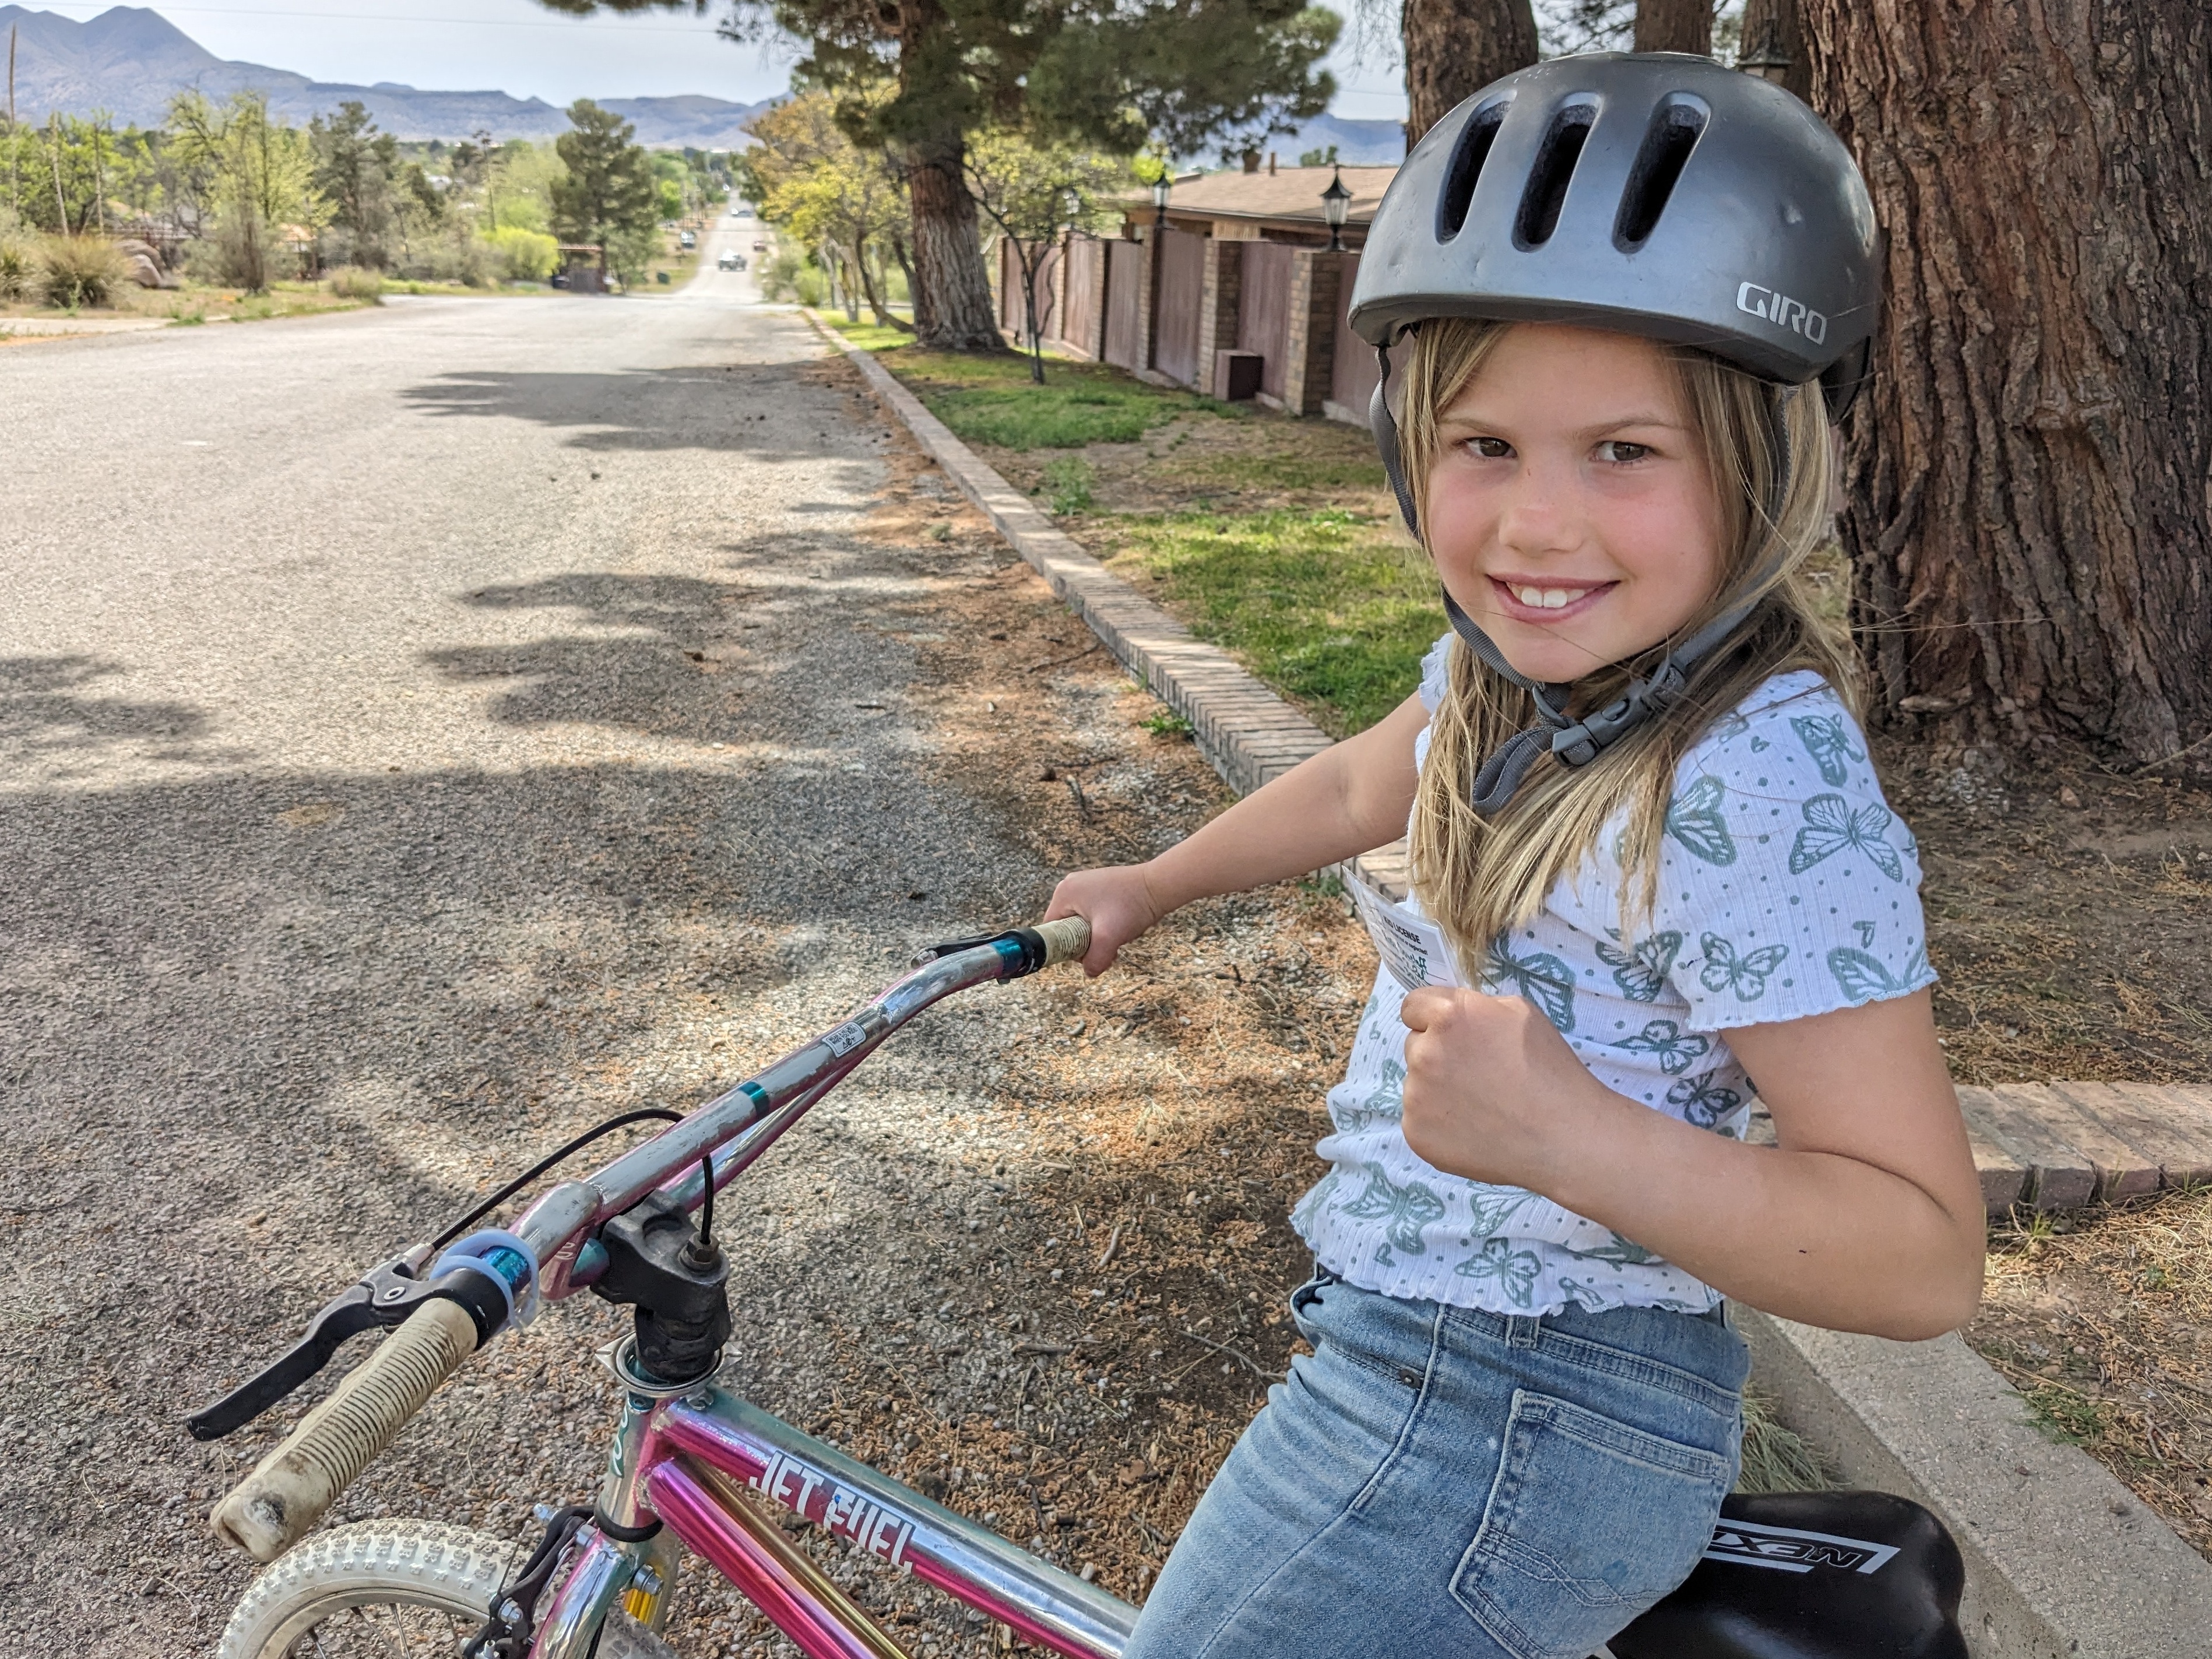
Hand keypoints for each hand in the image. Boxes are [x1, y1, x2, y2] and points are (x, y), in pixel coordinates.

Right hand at [1045, 863, 1168, 976]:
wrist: (1158, 885)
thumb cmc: (1131, 905)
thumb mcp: (1108, 937)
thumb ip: (1095, 959)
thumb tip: (1090, 972)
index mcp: (1064, 893)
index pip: (1051, 930)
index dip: (1065, 947)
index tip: (1085, 952)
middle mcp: (1070, 886)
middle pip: (1066, 927)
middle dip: (1084, 942)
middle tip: (1105, 944)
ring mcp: (1085, 884)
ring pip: (1081, 922)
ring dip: (1096, 935)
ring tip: (1115, 933)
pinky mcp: (1099, 887)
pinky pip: (1092, 914)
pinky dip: (1104, 925)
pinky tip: (1119, 925)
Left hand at [1399, 987, 1611, 1191]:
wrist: (1563, 1137)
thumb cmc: (1550, 1072)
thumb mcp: (1520, 1013)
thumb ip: (1474, 1006)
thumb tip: (1449, 1012)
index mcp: (1449, 1017)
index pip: (1412, 1006)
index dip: (1433, 1018)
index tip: (1453, 1034)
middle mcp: (1425, 1053)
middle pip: (1415, 1045)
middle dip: (1438, 1054)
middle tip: (1478, 1074)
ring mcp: (1416, 1097)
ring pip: (1417, 1084)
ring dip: (1438, 1090)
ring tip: (1482, 1106)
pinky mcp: (1416, 1133)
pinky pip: (1419, 1118)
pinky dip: (1439, 1123)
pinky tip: (1474, 1129)